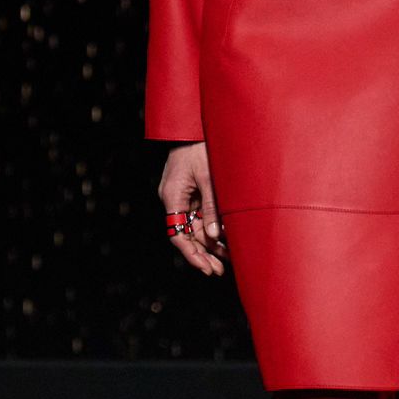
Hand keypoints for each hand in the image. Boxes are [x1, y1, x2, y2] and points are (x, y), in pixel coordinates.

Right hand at [159, 141, 227, 275]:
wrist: (193, 126)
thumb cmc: (201, 147)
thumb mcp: (209, 177)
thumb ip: (212, 207)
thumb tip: (215, 236)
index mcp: (172, 196)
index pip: (177, 234)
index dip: (192, 254)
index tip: (205, 268)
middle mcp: (174, 200)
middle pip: (186, 235)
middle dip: (202, 254)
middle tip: (218, 271)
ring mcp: (182, 197)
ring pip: (194, 228)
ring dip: (209, 244)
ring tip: (225, 261)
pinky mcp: (192, 193)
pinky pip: (199, 216)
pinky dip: (211, 229)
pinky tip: (224, 242)